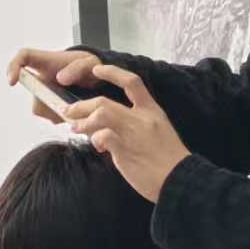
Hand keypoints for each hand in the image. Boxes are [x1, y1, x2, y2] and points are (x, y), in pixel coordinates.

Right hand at [6, 48, 103, 123]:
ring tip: (77, 104)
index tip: (12, 82)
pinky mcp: (50, 110)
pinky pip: (51, 118)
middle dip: (48, 101)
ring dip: (59, 111)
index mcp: (46, 62)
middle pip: (34, 93)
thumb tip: (59, 79)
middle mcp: (40, 79)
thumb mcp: (90, 63)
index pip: (23, 58)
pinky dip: (64, 117)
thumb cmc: (90, 68)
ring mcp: (43, 95)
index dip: (13, 67)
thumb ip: (78, 67)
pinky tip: (75, 111)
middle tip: (69, 102)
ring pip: (42, 110)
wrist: (97, 83)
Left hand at [62, 64, 190, 203]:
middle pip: (104, 102)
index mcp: (152, 110)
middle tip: (69, 112)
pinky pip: (104, 137)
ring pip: (101, 115)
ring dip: (83, 121)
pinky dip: (95, 139)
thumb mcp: (158, 132)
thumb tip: (109, 127)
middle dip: (82, 106)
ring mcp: (133, 133)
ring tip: (75, 128)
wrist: (180, 179)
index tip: (97, 69)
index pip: (132, 82)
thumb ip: (136, 125)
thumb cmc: (168, 159)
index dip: (112, 72)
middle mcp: (142, 118)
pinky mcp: (126, 151)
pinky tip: (97, 146)